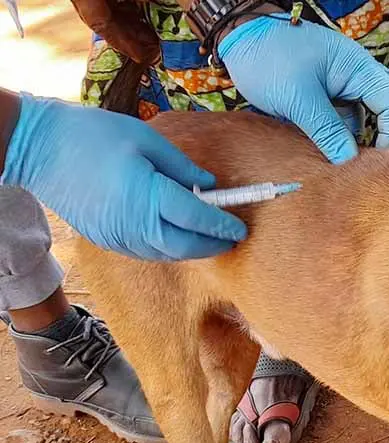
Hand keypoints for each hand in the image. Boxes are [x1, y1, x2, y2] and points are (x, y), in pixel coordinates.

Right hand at [1, 95, 246, 260]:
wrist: (39, 148)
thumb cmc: (95, 135)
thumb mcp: (146, 140)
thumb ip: (182, 167)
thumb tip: (209, 185)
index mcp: (147, 195)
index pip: (197, 218)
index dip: (222, 225)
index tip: (240, 227)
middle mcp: (134, 223)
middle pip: (185, 246)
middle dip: (212, 245)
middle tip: (231, 238)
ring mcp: (117, 236)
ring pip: (166, 254)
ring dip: (191, 248)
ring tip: (208, 236)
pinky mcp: (106, 240)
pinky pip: (146, 251)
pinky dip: (167, 247)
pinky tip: (177, 235)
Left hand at [219, 15, 388, 162]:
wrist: (241, 38)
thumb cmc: (269, 58)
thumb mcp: (298, 99)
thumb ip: (327, 131)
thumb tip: (348, 161)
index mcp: (358, 68)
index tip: (378, 159)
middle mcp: (358, 74)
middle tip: (385, 164)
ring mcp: (346, 83)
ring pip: (373, 113)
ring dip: (372, 135)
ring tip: (361, 164)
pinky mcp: (331, 93)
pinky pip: (351, 116)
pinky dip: (350, 133)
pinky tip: (341, 152)